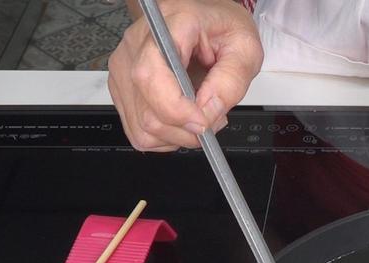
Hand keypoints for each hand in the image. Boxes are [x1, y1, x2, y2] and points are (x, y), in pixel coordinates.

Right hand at [109, 0, 262, 151]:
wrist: (206, 21)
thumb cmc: (222, 28)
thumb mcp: (245, 49)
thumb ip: (230, 82)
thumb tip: (208, 113)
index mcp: (168, 26)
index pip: (152, 75)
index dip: (176, 109)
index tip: (203, 122)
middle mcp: (137, 44)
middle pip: (147, 109)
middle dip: (186, 129)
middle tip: (212, 117)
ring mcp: (125, 66)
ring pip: (142, 125)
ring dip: (177, 135)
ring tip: (199, 115)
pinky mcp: (123, 86)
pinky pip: (139, 129)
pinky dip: (165, 135)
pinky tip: (181, 118)